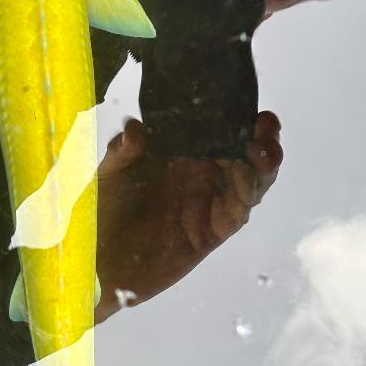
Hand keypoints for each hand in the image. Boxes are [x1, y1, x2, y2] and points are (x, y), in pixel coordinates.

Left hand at [95, 111, 281, 320]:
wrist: (99, 261)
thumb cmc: (103, 211)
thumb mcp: (109, 174)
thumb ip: (123, 152)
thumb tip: (135, 128)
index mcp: (181, 154)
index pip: (218, 130)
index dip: (237, 117)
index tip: (246, 104)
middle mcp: (202, 176)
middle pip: (244, 153)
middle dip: (261, 137)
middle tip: (266, 125)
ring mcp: (210, 203)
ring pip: (250, 182)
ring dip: (263, 165)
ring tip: (263, 150)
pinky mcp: (211, 232)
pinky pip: (237, 212)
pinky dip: (247, 195)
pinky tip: (246, 180)